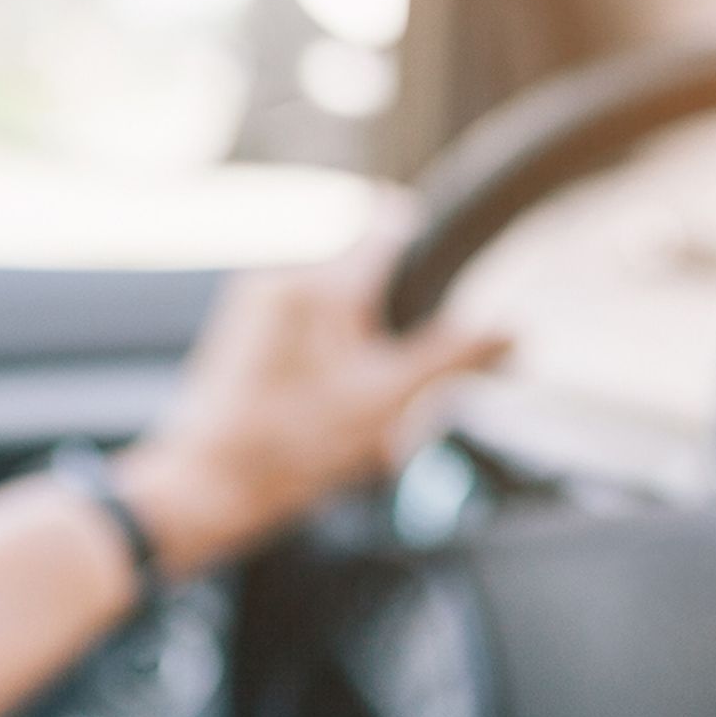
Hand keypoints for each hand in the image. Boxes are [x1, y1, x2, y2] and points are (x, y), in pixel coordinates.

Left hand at [113, 219, 509, 579]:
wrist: (204, 490)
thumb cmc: (286, 449)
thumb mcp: (387, 403)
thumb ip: (452, 358)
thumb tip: (510, 328)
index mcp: (321, 284)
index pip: (392, 226)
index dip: (431, 245)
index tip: (455, 269)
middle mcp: (282, 280)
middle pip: (367, 274)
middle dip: (396, 318)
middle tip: (402, 378)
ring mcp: (256, 307)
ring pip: (337, 306)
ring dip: (363, 345)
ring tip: (362, 405)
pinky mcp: (244, 337)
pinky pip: (305, 330)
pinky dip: (330, 361)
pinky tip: (329, 412)